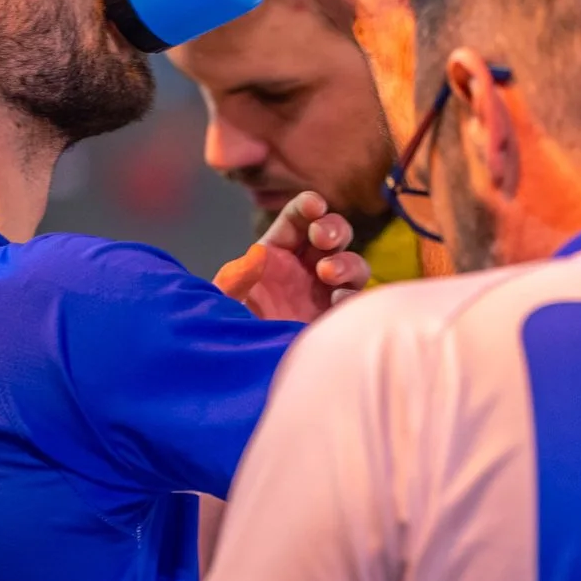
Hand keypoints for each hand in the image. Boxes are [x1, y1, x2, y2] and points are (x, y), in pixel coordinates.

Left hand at [213, 192, 368, 320]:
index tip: (313, 206)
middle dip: (332, 228)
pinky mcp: (335, 319)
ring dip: (345, 261)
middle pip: (332, 234)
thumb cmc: (227, 332)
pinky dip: (352, 295)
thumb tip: (257, 255)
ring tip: (328, 273)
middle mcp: (304, 269)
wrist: (242, 374)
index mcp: (276, 254)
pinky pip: (356, 300)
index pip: (297, 219)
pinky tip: (338, 300)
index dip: (307, 207)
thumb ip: (236, 277)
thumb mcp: (223, 302)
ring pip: (351, 264)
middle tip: (322, 238)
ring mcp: (324, 293)